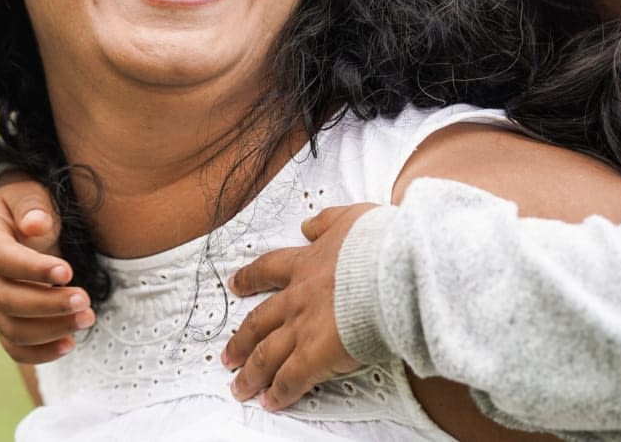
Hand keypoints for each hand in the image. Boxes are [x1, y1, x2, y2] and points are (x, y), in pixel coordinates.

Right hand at [0, 173, 93, 362]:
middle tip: (85, 300)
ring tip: (87, 318)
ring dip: (51, 329)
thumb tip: (35, 225)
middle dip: (47, 304)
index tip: (68, 272)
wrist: (22, 221)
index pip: (1, 259)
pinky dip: (41, 352)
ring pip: (11, 328)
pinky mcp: (3, 320)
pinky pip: (15, 346)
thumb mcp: (30, 193)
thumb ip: (32, 206)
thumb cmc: (28, 205)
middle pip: (5, 299)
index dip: (32, 269)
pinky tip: (70, 344)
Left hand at [223, 203, 376, 409]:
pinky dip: (279, 393)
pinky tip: (271, 402)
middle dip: (241, 340)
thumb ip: (327, 222)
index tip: (236, 285)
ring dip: (251, 373)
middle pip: (258, 321)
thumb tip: (309, 224)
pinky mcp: (315, 355)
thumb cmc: (379, 244)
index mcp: (306, 264)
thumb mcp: (350, 218)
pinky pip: (290, 379)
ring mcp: (303, 328)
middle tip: (228, 355)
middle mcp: (297, 298)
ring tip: (240, 387)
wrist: (392, 269)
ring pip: (266, 354)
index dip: (249, 279)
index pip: (268, 270)